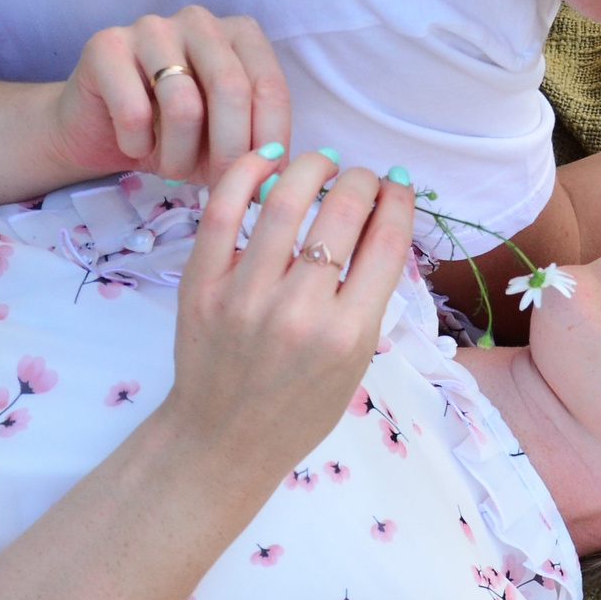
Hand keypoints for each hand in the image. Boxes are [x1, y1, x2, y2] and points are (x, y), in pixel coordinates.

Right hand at [51, 7, 291, 184]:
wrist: (103, 133)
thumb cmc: (175, 136)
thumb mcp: (226, 144)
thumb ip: (256, 148)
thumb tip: (281, 176)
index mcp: (240, 34)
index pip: (270, 88)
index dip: (270, 143)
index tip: (263, 183)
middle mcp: (200, 20)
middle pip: (231, 90)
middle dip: (230, 152)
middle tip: (220, 186)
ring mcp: (151, 26)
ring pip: (184, 105)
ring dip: (180, 155)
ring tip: (172, 167)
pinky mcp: (106, 45)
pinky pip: (133, 111)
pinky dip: (138, 145)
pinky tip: (134, 146)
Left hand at [158, 151, 414, 458]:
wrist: (224, 439)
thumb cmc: (298, 407)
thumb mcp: (354, 362)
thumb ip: (367, 296)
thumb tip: (380, 219)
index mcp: (348, 334)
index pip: (386, 240)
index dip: (398, 199)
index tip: (397, 187)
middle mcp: (300, 311)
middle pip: (344, 212)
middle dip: (362, 180)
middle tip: (362, 178)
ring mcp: (246, 295)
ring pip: (286, 200)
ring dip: (313, 166)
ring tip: (322, 163)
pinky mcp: (201, 285)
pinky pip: (223, 210)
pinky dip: (247, 173)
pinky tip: (267, 160)